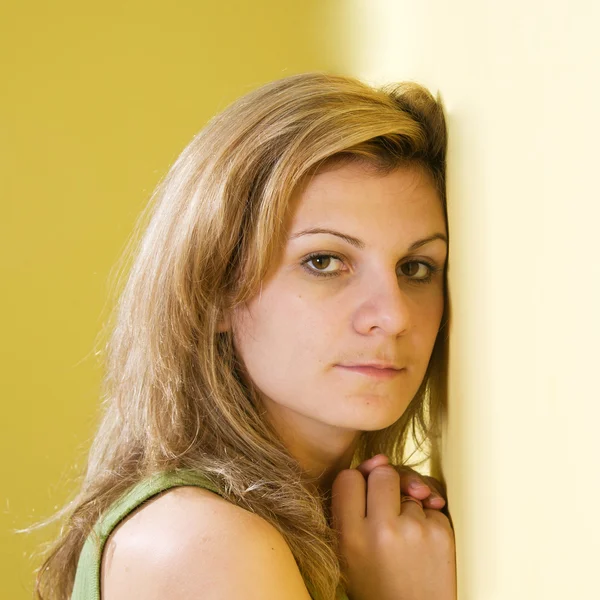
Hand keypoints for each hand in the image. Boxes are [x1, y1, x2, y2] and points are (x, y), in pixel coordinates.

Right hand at [331, 456, 455, 599]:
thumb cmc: (376, 582)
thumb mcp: (347, 549)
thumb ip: (352, 503)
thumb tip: (381, 459)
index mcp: (350, 536)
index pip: (348, 476)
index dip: (356, 485)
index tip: (361, 501)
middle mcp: (382, 530)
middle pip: (383, 472)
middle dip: (384, 486)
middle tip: (385, 512)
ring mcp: (415, 530)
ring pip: (409, 487)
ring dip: (407, 505)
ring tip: (403, 539)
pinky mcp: (442, 532)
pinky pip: (430, 503)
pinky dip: (426, 517)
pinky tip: (420, 543)